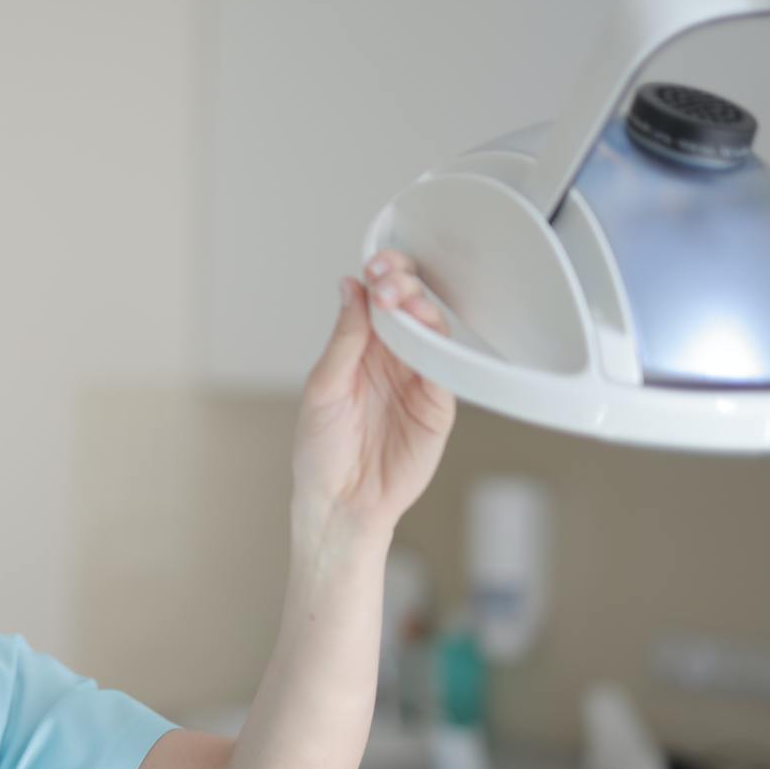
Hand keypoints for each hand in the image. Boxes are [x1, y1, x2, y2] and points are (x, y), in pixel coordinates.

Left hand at [292, 248, 456, 538]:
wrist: (338, 503)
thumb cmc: (321, 450)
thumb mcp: (324, 387)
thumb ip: (343, 339)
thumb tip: (351, 287)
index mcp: (361, 349)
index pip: (378, 300)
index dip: (381, 278)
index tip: (375, 265)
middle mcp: (393, 359)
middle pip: (410, 308)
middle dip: (403, 286)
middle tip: (389, 282)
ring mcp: (418, 381)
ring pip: (433, 332)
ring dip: (422, 311)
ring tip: (405, 301)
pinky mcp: (438, 407)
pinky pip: (447, 370)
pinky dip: (440, 349)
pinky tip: (427, 334)